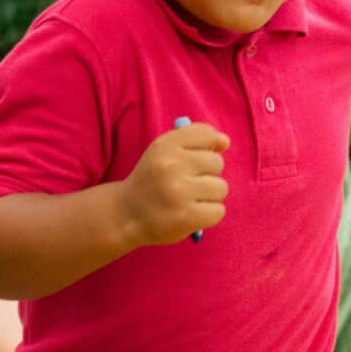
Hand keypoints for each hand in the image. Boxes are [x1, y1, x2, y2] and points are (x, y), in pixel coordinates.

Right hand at [119, 122, 228, 245]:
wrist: (124, 214)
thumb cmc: (151, 181)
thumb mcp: (164, 153)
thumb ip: (195, 141)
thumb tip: (225, 141)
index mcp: (165, 145)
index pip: (207, 134)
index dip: (207, 148)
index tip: (192, 160)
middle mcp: (171, 165)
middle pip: (217, 163)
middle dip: (207, 175)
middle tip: (185, 184)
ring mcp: (179, 191)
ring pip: (221, 188)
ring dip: (209, 197)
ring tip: (188, 200)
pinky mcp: (186, 216)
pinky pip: (218, 211)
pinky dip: (208, 214)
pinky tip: (191, 213)